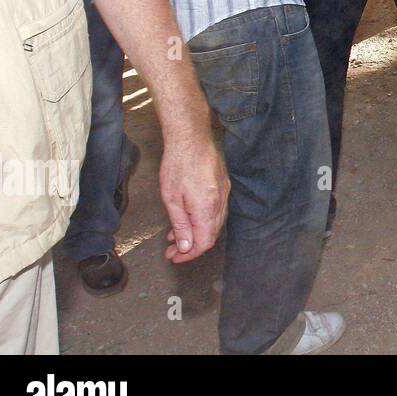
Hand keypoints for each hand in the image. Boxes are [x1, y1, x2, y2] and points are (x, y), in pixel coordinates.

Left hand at [159, 132, 229, 263]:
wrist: (191, 138)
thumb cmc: (178, 165)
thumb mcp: (171, 199)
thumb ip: (180, 225)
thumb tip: (185, 247)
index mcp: (207, 208)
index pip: (204, 242)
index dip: (189, 254)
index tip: (174, 257)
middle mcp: (220, 203)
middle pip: (211, 235)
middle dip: (191, 247)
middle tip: (172, 250)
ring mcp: (224, 194)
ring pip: (214, 224)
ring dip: (196, 234)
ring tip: (175, 236)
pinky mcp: (223, 186)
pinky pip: (216, 211)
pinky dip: (202, 221)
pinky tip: (187, 219)